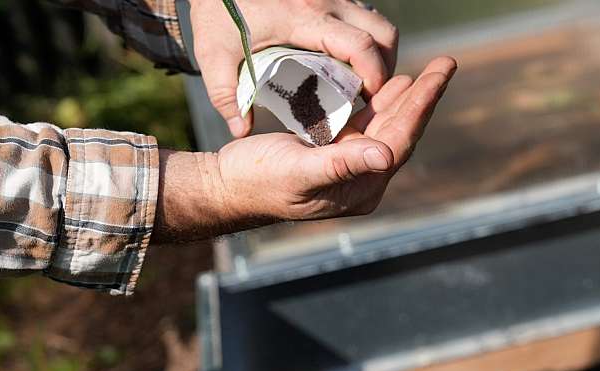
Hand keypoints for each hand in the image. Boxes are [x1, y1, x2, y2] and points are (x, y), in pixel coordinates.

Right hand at [153, 57, 456, 241]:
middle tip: (446, 64)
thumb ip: (343, 164)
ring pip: (387, 125)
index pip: (399, 142)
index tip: (439, 77)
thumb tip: (386, 157)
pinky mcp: (335, 151)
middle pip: (400, 131)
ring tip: (430, 71)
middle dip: (423, 97)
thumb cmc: (259, 181)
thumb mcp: (300, 171)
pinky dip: (380, 102)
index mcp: (361, 188)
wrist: (230, 185)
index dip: (421, 108)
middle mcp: (362, 178)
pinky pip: (366, 123)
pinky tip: (391, 85)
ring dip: (406, 97)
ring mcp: (350, 164)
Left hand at [190, 0, 398, 137]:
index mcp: (303, 19)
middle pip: (382, 33)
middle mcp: (326, 2)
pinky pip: (364, 16)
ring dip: (379, 53)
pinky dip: (366, 39)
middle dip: (385, 67)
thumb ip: (226, 95)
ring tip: (361, 81)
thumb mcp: (214, 55)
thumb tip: (241, 130)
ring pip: (378, 23)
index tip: (368, 101)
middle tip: (368, 95)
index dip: (374, 76)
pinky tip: (348, 61)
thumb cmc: (218, 12)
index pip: (359, 45)